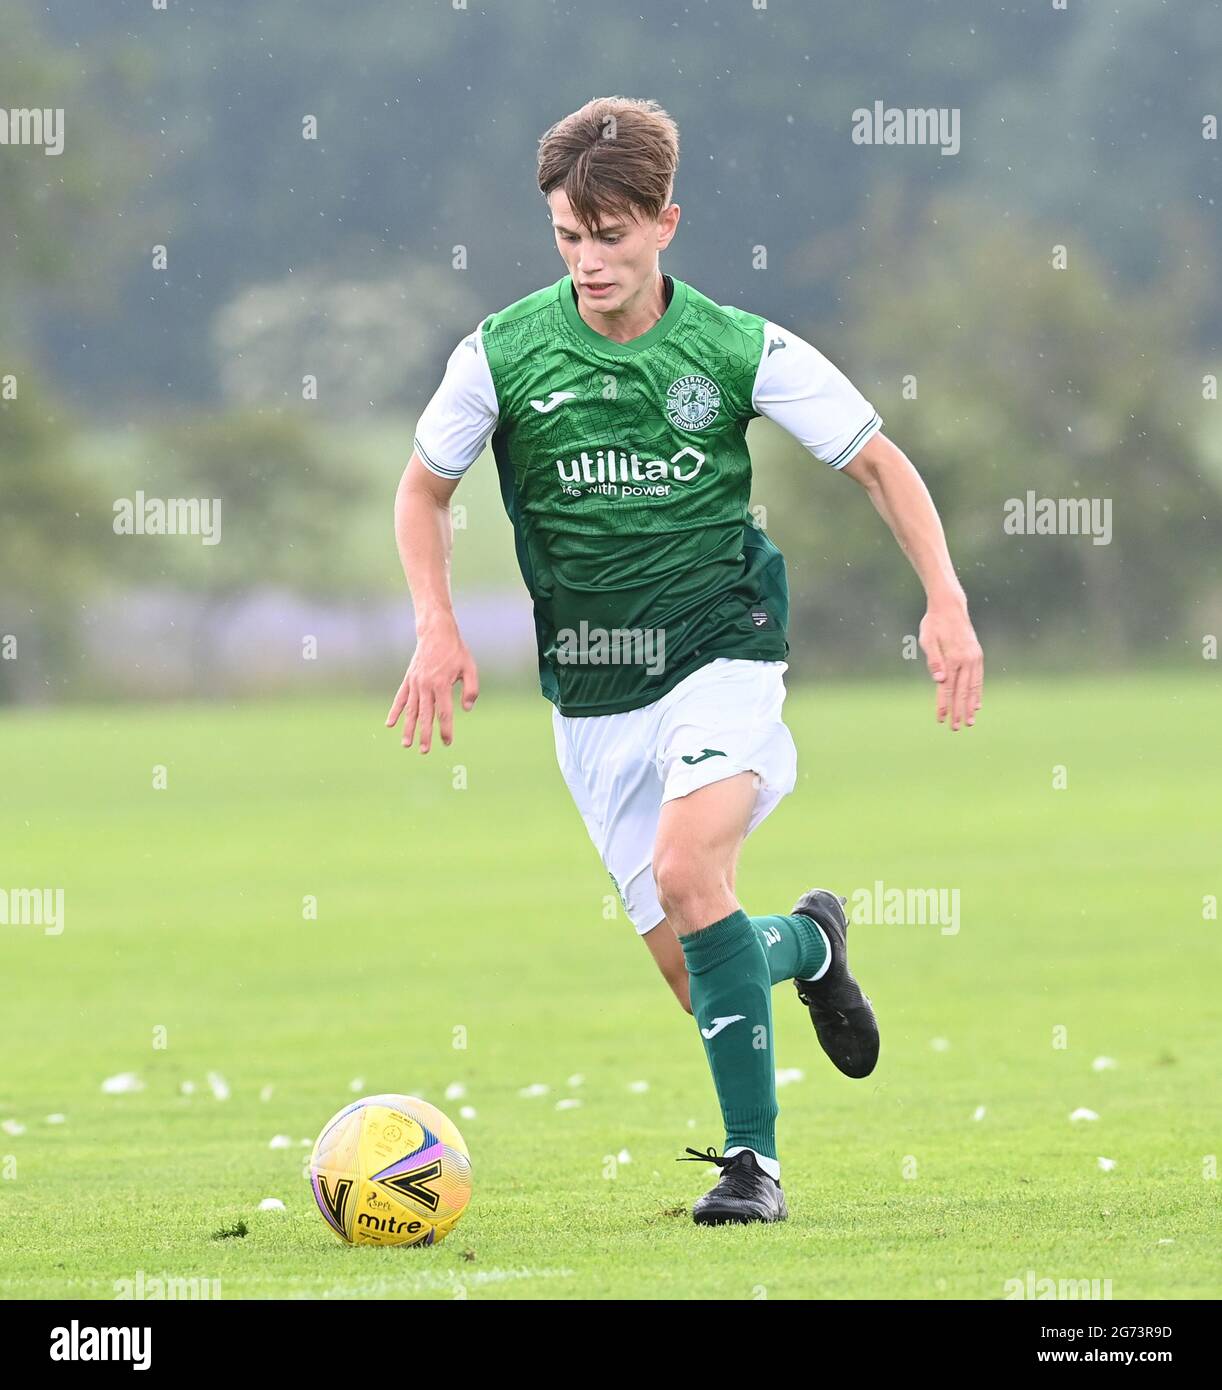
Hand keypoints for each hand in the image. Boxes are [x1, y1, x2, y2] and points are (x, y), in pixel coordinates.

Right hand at [385, 620, 478, 752]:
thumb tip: (466, 709)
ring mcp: (415, 683)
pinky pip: (400, 698)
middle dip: (424, 734)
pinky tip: (389, 724)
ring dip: (408, 728)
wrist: (435, 632)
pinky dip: (395, 711)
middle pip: (425, 715)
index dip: (445, 729)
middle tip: (424, 751)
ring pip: (411, 710)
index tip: (447, 742)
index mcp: (442, 684)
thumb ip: (471, 689)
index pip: (444, 712)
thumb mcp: (469, 668)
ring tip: (406, 744)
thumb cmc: (455, 651)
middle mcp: (426, 685)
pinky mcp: (409, 679)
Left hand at [919, 598, 982, 730]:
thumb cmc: (934, 624)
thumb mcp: (928, 639)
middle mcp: (966, 660)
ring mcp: (974, 658)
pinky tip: (977, 704)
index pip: (947, 688)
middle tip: (956, 728)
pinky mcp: (977, 656)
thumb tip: (939, 681)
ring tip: (970, 721)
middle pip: (962, 692)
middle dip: (959, 711)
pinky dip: (978, 693)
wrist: (950, 607)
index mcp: (953, 658)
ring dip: (971, 706)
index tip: (941, 719)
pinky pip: (979, 679)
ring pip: (973, 688)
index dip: (944, 705)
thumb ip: (934, 660)